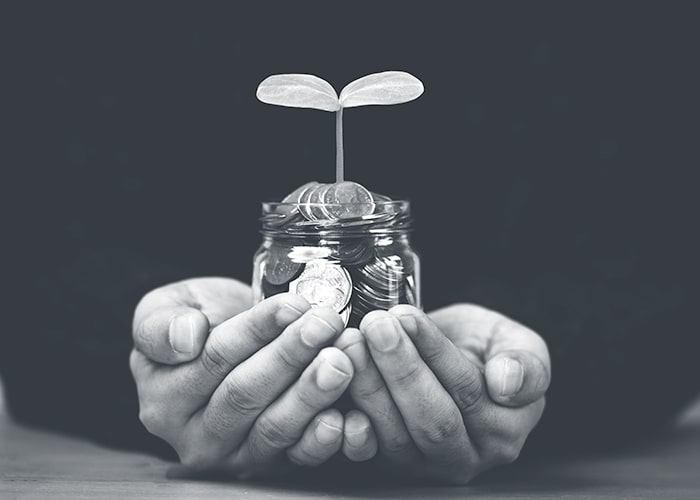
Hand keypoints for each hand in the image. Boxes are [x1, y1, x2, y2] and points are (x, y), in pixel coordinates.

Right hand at [130, 277, 357, 476]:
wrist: (223, 348)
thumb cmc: (198, 325)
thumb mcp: (162, 311)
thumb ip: (160, 325)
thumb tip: (185, 338)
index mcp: (163, 398)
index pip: (214, 359)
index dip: (256, 330)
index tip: (292, 304)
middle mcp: (196, 437)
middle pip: (246, 394)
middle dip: (290, 356)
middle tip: (325, 325)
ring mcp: (235, 456)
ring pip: (274, 428)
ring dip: (312, 393)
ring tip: (341, 360)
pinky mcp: (272, 466)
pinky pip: (298, 458)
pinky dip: (323, 440)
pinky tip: (344, 416)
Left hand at [335, 303, 549, 483]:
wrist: (453, 357)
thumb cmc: (484, 350)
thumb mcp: (516, 343)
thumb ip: (526, 363)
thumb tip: (507, 383)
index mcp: (504, 429)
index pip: (468, 392)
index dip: (434, 353)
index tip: (406, 316)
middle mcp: (467, 456)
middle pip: (431, 420)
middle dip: (399, 369)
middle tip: (375, 326)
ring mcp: (425, 465)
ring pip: (395, 435)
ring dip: (368, 385)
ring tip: (352, 342)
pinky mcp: (389, 464)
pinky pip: (366, 449)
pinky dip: (347, 418)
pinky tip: (335, 381)